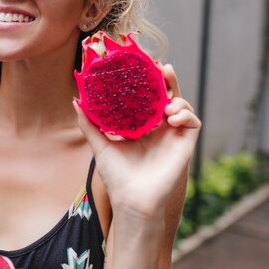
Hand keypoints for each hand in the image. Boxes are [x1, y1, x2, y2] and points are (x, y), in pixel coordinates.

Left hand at [74, 64, 200, 220]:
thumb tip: (75, 100)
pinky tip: (172, 116)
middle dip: (168, 81)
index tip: (145, 67)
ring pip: (183, 106)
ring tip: (166, 102)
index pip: (149, 98)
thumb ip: (89, 123)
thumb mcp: (100, 145)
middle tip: (163, 68)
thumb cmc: (117, 176)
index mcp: (142, 127)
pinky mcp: (185, 145)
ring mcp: (173, 136)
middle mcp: (159, 129)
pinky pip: (193, 123)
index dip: (150, 82)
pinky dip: (187, 114)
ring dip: (178, 98)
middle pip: (168, 97)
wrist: (131, 200)